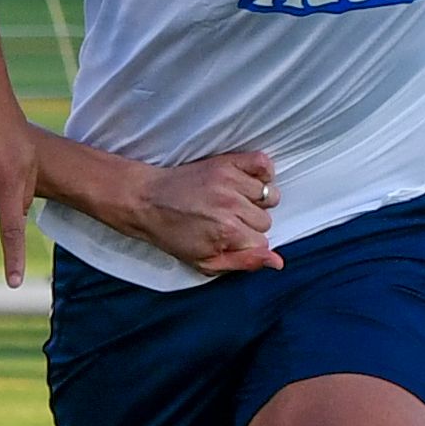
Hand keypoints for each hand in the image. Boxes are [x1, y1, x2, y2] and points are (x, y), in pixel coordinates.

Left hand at [124, 151, 281, 275]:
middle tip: (225, 221)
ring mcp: (230, 181)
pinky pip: (263, 163)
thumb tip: (277, 261)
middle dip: (250, 224)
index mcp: (227, 232)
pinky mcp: (227, 162)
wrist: (147, 201)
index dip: (246, 244)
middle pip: (266, 220)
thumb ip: (244, 263)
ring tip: (232, 202)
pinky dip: (262, 172)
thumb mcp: (205, 262)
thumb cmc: (173, 234)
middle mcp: (232, 205)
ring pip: (268, 195)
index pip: (263, 242)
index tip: (227, 239)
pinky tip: (246, 183)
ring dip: (255, 201)